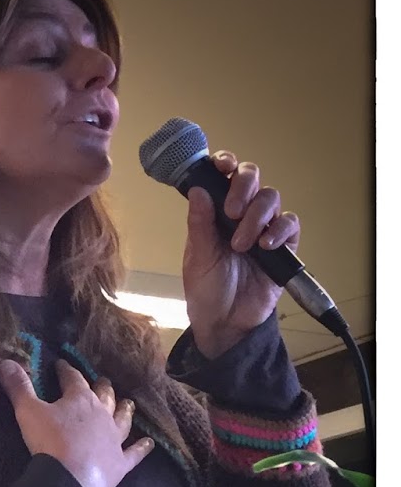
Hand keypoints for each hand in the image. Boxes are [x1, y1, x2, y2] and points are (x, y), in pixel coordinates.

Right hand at [0, 359, 153, 486]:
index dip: (66, 370)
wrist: (70, 478)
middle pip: (104, 395)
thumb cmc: (48, 441)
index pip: (73, 378)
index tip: (61, 365)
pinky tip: (150, 443)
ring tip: (128, 403)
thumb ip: (18, 387)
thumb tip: (4, 362)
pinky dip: (142, 447)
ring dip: (125, 410)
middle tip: (102, 380)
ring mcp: (114, 438)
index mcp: (80, 399)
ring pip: (123, 419)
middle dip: (102, 386)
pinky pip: (135, 453)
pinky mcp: (121, 462)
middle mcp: (102, 414)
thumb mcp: (27, 411)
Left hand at [182, 151, 300, 358]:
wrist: (225, 322)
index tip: (221, 165)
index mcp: (215, 213)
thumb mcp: (197, 257)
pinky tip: (265, 246)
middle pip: (252, 178)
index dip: (225, 164)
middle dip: (243, 186)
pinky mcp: (284, 246)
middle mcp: (240, 214)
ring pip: (271, 198)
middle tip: (231, 211)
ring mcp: (263, 228)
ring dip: (255, 216)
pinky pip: (290, 224)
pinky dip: (279, 230)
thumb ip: (199, 223)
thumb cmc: (206, 289)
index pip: (224, 177)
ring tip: (241, 244)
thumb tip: (198, 189)